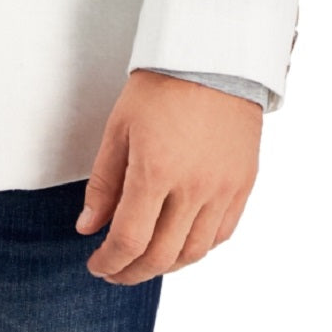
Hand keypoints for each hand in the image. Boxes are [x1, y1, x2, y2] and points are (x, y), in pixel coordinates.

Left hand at [75, 69, 261, 283]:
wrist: (212, 59)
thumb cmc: (160, 87)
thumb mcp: (118, 129)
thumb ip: (103, 183)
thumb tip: (88, 227)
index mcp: (155, 172)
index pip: (130, 239)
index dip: (110, 261)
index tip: (96, 265)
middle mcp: (193, 189)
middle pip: (162, 255)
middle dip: (132, 271)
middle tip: (114, 271)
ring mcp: (223, 190)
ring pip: (194, 252)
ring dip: (165, 266)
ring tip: (142, 262)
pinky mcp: (243, 186)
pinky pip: (221, 234)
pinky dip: (197, 249)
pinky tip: (178, 244)